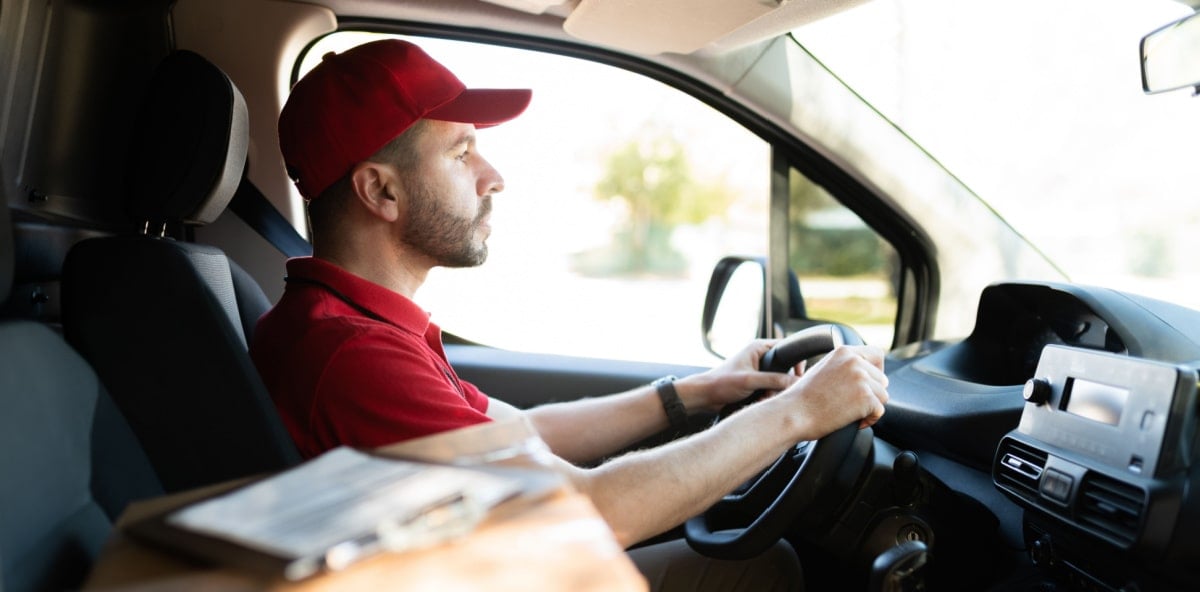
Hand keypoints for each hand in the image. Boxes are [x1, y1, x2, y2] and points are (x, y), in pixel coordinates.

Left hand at [674, 339, 803, 412]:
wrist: (705, 396)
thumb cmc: (721, 382)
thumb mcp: (750, 380)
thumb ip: (774, 380)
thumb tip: (796, 382)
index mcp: (758, 348)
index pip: (786, 349)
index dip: (795, 362)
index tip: (799, 376)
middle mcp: (759, 357)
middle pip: (784, 368)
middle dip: (782, 382)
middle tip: (776, 390)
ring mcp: (757, 370)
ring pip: (777, 381)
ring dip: (774, 391)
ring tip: (764, 397)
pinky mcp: (755, 382)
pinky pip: (770, 388)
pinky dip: (768, 395)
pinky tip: (760, 401)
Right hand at [774, 344, 889, 439]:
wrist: (794, 413)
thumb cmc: (803, 398)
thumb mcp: (823, 369)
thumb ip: (843, 366)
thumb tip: (864, 373)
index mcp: (844, 352)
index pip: (876, 354)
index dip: (877, 370)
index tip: (871, 383)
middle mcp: (854, 361)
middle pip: (882, 379)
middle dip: (872, 393)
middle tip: (853, 405)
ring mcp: (861, 378)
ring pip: (883, 396)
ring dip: (870, 407)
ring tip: (850, 413)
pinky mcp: (866, 397)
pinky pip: (880, 411)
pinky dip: (869, 420)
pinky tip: (853, 421)